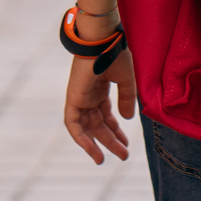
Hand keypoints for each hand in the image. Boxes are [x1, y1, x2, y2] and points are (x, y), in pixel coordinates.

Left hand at [63, 49, 136, 163]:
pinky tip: (91, 149)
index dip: (116, 130)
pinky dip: (80, 137)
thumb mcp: (126, 80)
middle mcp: (89, 95)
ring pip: (86, 128)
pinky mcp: (72, 99)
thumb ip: (126, 99)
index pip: (106, 115)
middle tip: (123, 155)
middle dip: (110, 140)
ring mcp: (80, 98)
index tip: (126, 143)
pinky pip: (73, 124)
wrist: (102, 41)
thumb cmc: (115, 54)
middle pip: (98, 124)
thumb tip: (127, 120)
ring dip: (96, 143)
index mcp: (100, 89)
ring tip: (106, 159)